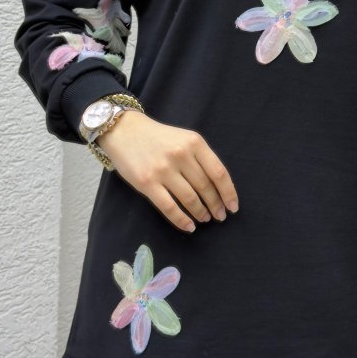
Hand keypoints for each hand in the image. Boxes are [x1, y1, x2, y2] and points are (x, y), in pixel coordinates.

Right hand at [98, 110, 239, 233]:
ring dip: (200, 212)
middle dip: (216, 205)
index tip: (233, 207)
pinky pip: (169, 207)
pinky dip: (182, 220)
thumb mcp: (184, 138)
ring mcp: (163, 169)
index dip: (228, 193)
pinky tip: (189, 226)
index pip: (218, 172)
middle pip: (205, 187)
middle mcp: (180, 155)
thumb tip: (218, 188)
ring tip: (205, 219)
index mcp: (194, 142)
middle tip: (220, 216)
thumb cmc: (158, 137)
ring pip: (189, 199)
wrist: (124, 130)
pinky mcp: (147, 183)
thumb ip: (200, 158)